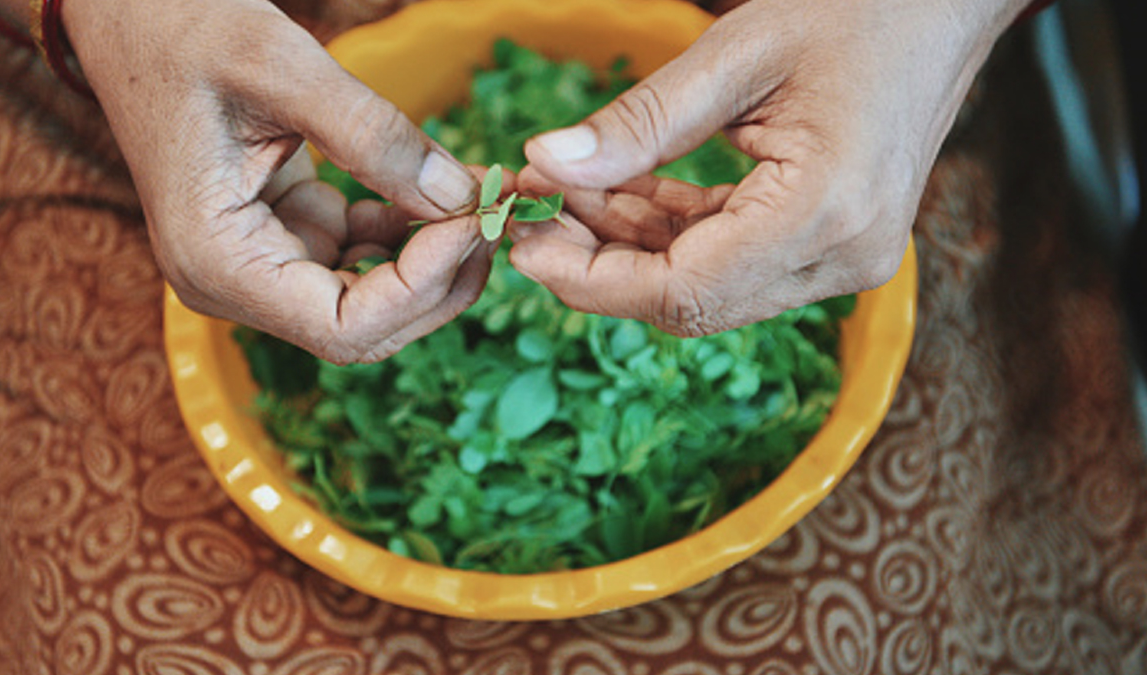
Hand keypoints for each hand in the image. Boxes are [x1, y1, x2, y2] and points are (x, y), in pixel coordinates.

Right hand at [58, 0, 489, 362]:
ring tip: (483, 195)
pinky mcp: (283, 235)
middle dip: (441, 281)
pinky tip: (442, 187)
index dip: (422, 287)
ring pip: (371, 300)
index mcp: (215, 261)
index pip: (343, 327)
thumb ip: (373, 137)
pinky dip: (407, 232)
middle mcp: (233, 282)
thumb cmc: (181, 28)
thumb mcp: (281, 66)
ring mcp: (260, 263)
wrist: (131, 15)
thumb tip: (460, 198)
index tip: (474, 220)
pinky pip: (360, 257)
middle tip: (498, 213)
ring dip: (434, 259)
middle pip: (365, 329)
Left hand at [512, 0, 1029, 335]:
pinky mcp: (831, 248)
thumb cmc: (855, 11)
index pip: (684, 290)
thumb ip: (638, 122)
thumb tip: (543, 164)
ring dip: (630, 247)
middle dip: (599, 265)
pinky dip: (671, 233)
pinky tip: (623, 195)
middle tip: (533, 213)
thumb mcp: (735, 54)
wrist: (942, 12)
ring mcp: (843, 260)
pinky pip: (731, 262)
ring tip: (568, 192)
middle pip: (690, 301)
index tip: (524, 243)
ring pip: (705, 287)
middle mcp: (843, 256)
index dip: (591, 279)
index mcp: (826, 212)